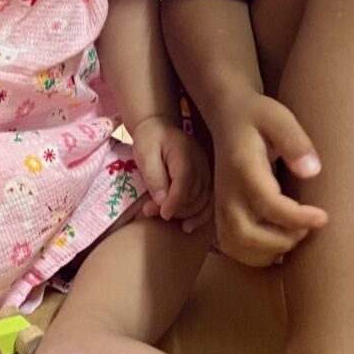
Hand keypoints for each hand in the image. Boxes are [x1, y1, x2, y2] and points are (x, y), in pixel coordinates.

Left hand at [130, 115, 212, 230]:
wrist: (160, 127)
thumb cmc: (150, 140)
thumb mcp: (145, 154)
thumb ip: (154, 177)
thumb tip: (162, 202)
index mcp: (185, 154)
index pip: (185, 181)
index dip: (175, 201)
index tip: (162, 214)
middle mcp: (201, 163)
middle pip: (195, 194)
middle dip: (175, 209)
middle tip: (149, 212)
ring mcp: (207, 172)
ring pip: (204, 201)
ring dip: (185, 215)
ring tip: (163, 218)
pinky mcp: (207, 179)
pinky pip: (209, 201)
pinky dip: (200, 216)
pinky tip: (188, 226)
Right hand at [209, 92, 326, 265]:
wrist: (228, 117)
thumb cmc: (258, 116)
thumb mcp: (279, 118)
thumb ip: (295, 142)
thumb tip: (312, 172)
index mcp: (244, 167)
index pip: (268, 203)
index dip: (297, 217)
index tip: (324, 217)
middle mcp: (227, 191)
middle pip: (247, 233)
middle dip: (282, 240)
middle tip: (307, 228)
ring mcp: (221, 205)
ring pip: (237, 245)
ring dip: (269, 251)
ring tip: (294, 235)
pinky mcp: (220, 213)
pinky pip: (232, 246)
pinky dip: (255, 255)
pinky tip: (277, 244)